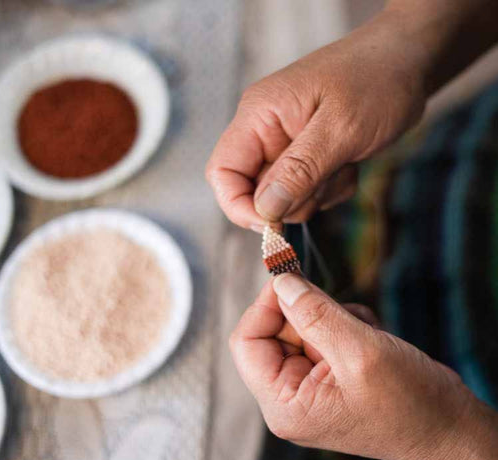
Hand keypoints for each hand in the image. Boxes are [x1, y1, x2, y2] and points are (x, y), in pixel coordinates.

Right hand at [206, 10, 425, 229]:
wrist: (409, 62)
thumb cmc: (377, 79)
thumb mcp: (340, 128)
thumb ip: (299, 171)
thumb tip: (265, 209)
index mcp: (259, 116)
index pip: (222, 173)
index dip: (239, 206)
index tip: (272, 225)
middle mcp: (265, 133)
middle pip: (255, 192)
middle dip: (293, 199)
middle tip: (327, 176)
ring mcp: (286, 147)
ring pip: (286, 199)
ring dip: (318, 194)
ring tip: (343, 161)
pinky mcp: (307, 159)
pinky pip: (309, 194)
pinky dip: (331, 188)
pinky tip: (350, 162)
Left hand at [230, 274, 478, 459]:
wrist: (450, 431)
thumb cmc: (410, 404)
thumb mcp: (360, 352)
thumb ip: (315, 314)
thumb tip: (281, 281)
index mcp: (283, 403)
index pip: (246, 342)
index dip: (264, 305)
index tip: (290, 278)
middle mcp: (288, 397)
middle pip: (274, 331)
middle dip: (310, 313)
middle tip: (344, 313)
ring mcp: (309, 386)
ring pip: (301, 326)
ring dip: (335, 319)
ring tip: (368, 335)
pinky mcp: (329, 375)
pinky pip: (323, 333)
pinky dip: (348, 325)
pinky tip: (374, 341)